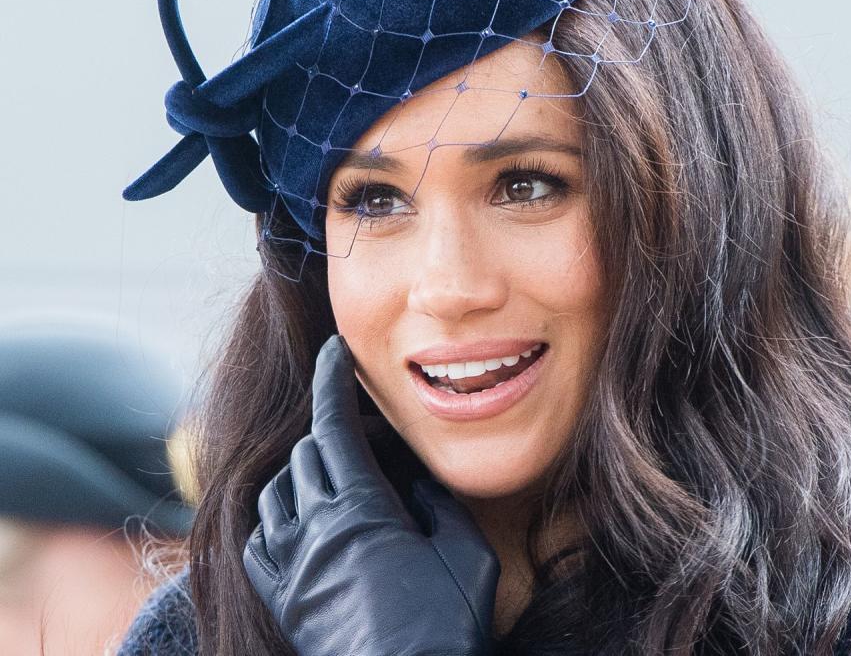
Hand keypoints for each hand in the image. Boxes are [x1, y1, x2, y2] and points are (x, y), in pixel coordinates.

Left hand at [243, 334, 501, 655]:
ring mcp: (294, 565)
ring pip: (276, 492)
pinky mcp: (284, 600)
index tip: (334, 352)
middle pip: (308, 454)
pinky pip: (257, 544)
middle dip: (333, 431)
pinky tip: (292, 521)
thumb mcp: (466, 553)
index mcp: (363, 509)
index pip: (336, 426)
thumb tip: (415, 479)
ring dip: (301, 472)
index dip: (332, 381)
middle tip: (367, 441)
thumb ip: (438, 503)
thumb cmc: (445, 625)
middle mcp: (317, 529)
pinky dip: (271, 519)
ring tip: (332, 476)